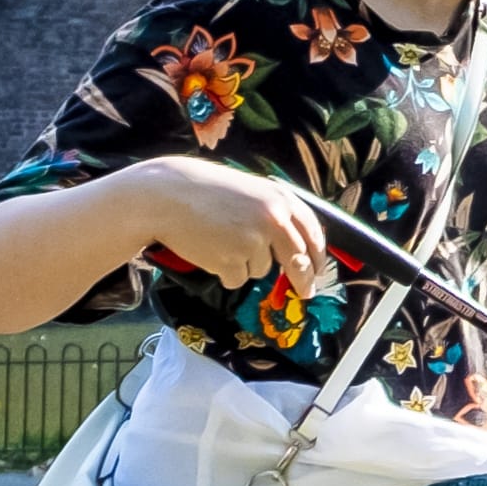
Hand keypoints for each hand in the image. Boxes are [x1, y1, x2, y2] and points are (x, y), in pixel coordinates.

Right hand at [122, 156, 330, 293]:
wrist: (166, 196)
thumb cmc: (207, 192)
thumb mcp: (250, 192)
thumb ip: (275, 213)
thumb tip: (298, 248)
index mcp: (281, 200)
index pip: (312, 234)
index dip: (318, 256)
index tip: (319, 271)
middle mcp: (273, 220)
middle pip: (298, 261)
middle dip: (303, 281)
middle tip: (305, 293)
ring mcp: (253, 242)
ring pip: (262, 270)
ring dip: (246, 264)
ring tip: (220, 239)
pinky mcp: (231, 261)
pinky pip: (237, 278)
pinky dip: (225, 272)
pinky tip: (209, 250)